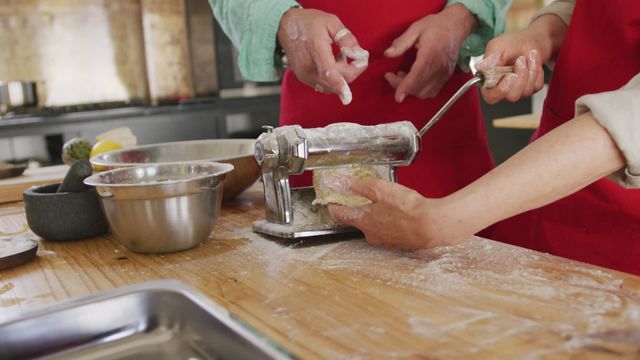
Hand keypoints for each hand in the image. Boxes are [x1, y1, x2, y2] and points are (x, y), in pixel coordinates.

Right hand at [277, 8, 368, 104]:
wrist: (286, 26)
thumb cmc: (308, 23)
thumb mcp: (331, 22)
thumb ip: (347, 39)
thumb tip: (359, 54)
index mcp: (316, 50)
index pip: (328, 73)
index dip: (340, 86)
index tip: (348, 97)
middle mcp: (308, 67)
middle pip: (335, 82)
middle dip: (351, 71)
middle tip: (356, 56)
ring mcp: (305, 75)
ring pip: (331, 86)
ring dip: (342, 75)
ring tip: (340, 56)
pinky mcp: (304, 79)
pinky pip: (325, 85)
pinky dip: (334, 78)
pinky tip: (332, 62)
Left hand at [325, 175, 469, 249]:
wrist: (433, 225)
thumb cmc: (408, 208)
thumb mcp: (379, 190)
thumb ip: (356, 186)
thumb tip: (336, 181)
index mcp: (363, 221)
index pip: (339, 215)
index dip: (334, 205)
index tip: (332, 199)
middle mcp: (371, 235)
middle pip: (357, 221)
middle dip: (358, 210)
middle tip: (363, 198)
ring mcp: (386, 241)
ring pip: (374, 227)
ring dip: (376, 216)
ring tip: (385, 204)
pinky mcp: (400, 243)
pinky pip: (389, 232)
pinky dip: (390, 223)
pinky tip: (399, 215)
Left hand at [384, 4, 476, 102]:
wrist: (456, 26)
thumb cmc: (437, 26)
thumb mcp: (416, 28)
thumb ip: (401, 42)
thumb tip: (388, 53)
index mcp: (431, 54)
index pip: (417, 76)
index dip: (406, 88)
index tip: (397, 97)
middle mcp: (439, 67)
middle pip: (419, 87)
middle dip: (401, 86)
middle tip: (391, 76)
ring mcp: (444, 74)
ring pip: (425, 93)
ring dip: (411, 90)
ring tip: (402, 77)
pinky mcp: (446, 77)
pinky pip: (432, 91)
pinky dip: (420, 90)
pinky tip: (414, 80)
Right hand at [477, 33, 544, 103]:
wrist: (527, 42)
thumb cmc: (510, 45)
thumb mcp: (498, 46)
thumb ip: (490, 57)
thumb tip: (480, 66)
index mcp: (489, 81)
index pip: (491, 97)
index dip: (501, 91)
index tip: (510, 76)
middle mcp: (502, 89)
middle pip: (512, 96)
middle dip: (521, 76)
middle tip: (520, 59)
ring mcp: (516, 90)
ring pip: (526, 91)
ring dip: (530, 70)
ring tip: (527, 57)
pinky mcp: (530, 88)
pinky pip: (536, 86)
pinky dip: (537, 72)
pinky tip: (532, 62)